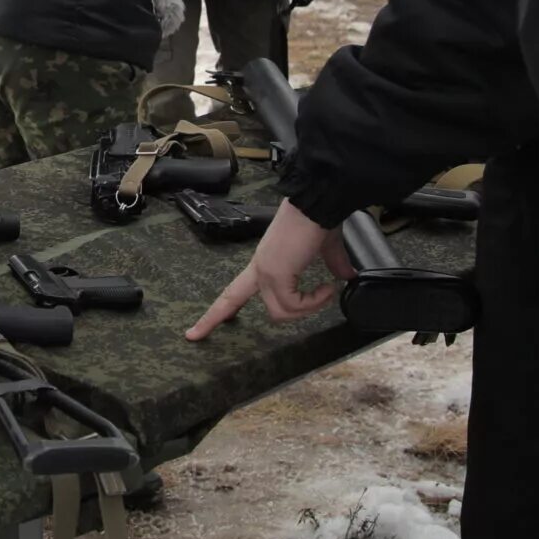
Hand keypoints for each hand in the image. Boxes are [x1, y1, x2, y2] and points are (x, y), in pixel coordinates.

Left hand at [184, 201, 357, 338]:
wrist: (320, 203)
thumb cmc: (320, 219)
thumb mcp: (325, 248)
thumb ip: (333, 264)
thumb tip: (346, 276)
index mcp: (266, 260)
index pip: (236, 288)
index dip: (219, 308)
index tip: (196, 325)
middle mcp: (261, 267)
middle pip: (230, 299)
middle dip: (209, 319)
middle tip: (192, 336)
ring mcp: (266, 271)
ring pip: (280, 311)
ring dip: (309, 308)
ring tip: (326, 292)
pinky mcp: (277, 273)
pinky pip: (293, 305)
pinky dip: (315, 301)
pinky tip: (328, 288)